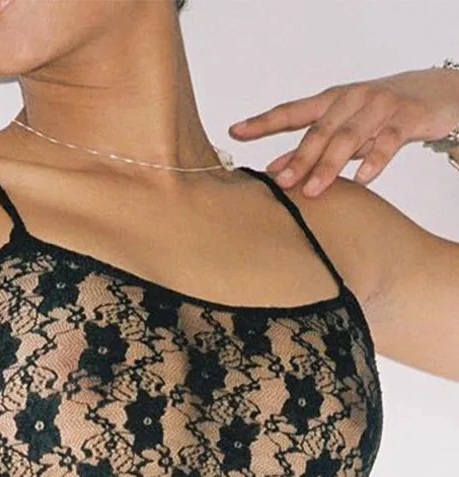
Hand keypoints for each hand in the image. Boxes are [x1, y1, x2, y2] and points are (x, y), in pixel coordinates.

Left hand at [227, 66, 458, 196]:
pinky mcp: (406, 117)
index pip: (291, 111)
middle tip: (281, 182)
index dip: (263, 122)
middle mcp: (352, 99)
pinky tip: (362, 178)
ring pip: (349, 137)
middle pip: (320, 130)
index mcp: (331, 100)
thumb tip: (274, 170)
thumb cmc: (378, 114)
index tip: (236, 132)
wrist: (434, 92)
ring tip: (313, 190)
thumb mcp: (343, 127)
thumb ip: (312, 147)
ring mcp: (379, 106)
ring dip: (329, 165)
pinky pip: (388, 140)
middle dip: (299, 158)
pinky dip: (374, 160)